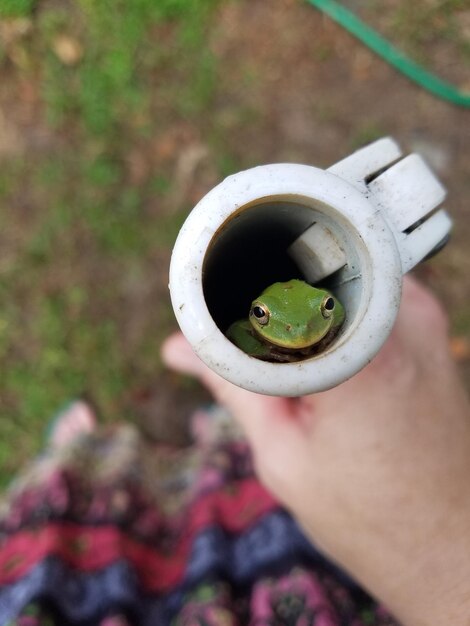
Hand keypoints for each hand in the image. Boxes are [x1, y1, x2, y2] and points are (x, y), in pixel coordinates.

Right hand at [162, 276, 469, 625]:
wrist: (453, 543)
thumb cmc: (371, 515)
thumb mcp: (284, 454)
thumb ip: (232, 386)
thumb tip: (177, 347)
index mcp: (360, 353)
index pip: (270, 286)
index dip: (229, 296)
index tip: (208, 320)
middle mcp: (401, 318)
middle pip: (305, 274)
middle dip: (266, 302)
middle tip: (246, 346)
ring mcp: (423, 317)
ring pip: (333, 282)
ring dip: (301, 312)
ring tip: (289, 365)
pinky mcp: (430, 328)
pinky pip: (364, 299)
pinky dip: (333, 318)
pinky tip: (323, 361)